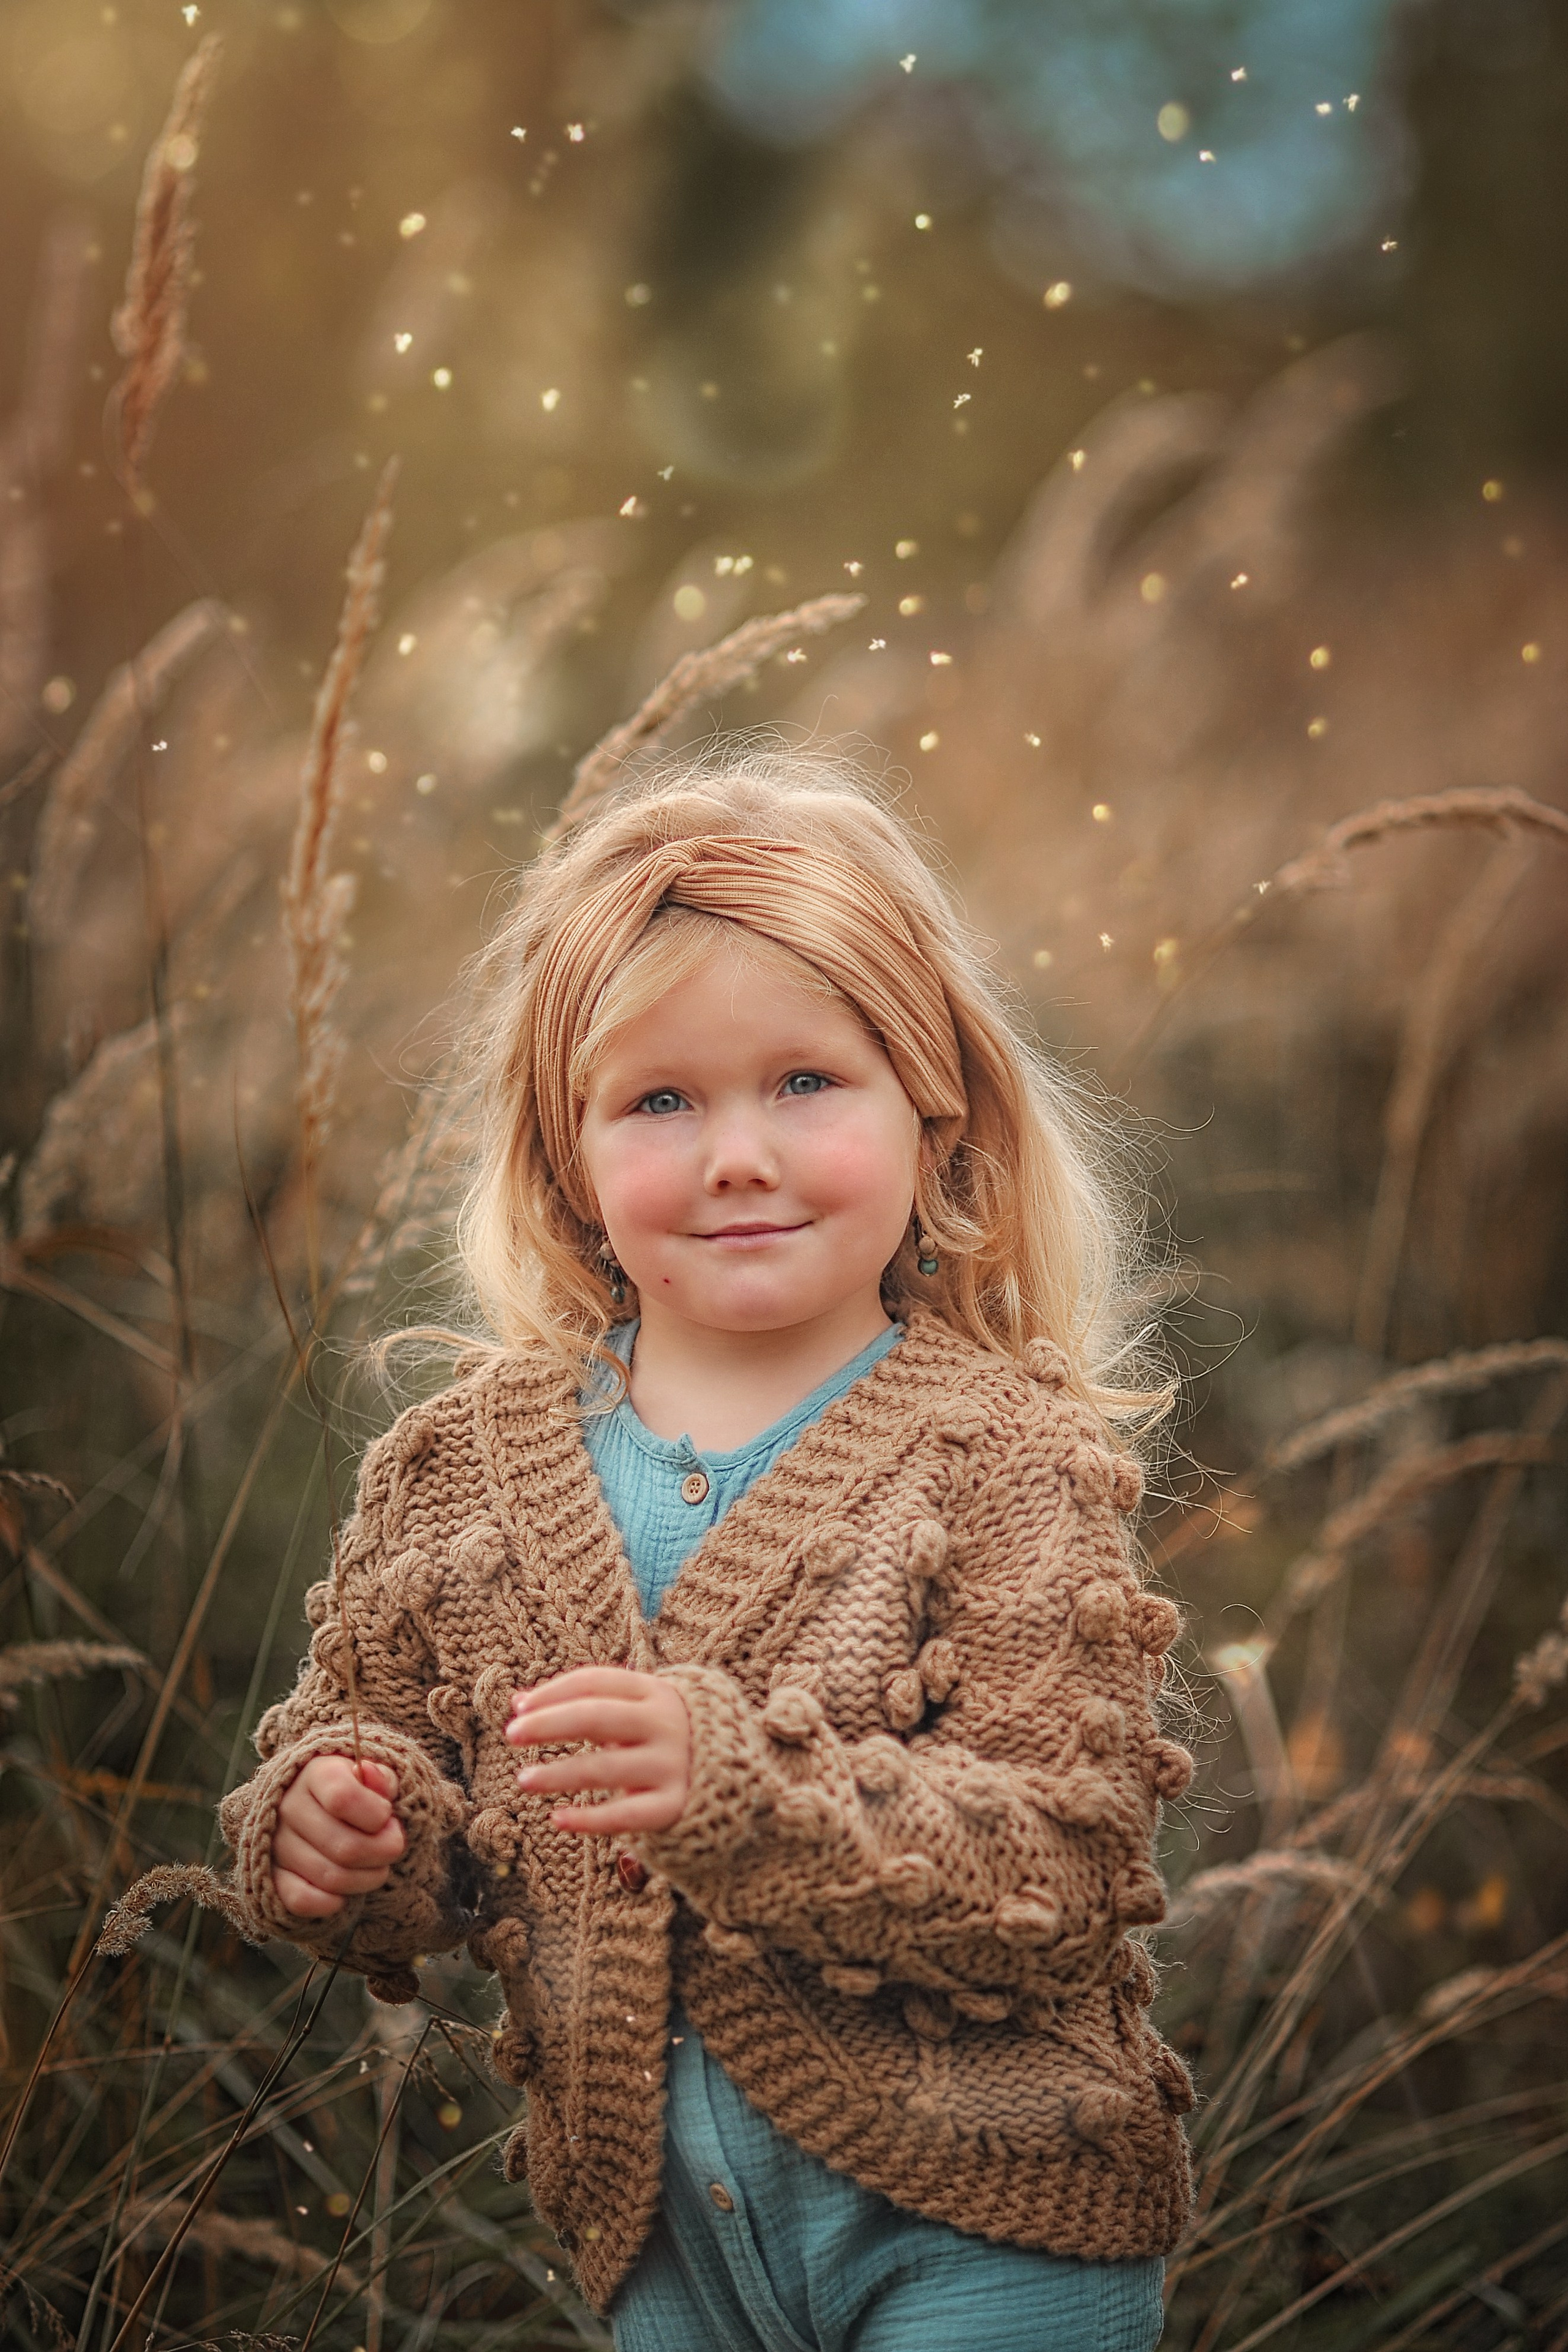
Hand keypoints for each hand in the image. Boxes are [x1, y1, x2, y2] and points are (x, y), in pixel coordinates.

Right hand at [272, 1755, 404, 1918]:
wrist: (320, 1807)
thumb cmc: (357, 1790)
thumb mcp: (374, 1775)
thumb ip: (382, 1778)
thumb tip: (371, 1774)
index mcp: (315, 1774)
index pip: (344, 1799)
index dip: (377, 1815)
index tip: (388, 1816)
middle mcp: (289, 1807)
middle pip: (346, 1847)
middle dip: (384, 1852)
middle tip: (393, 1846)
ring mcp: (278, 1844)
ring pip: (331, 1878)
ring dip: (368, 1878)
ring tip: (377, 1866)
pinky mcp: (272, 1876)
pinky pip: (302, 1900)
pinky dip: (332, 1902)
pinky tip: (347, 1891)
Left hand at [506, 1667, 690, 1835]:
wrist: (733, 1778)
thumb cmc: (663, 1739)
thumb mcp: (634, 1711)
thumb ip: (582, 1703)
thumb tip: (518, 1703)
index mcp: (656, 1691)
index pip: (594, 1682)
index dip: (553, 1692)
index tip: (518, 1708)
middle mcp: (665, 1723)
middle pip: (595, 1716)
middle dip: (549, 1723)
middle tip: (512, 1734)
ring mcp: (672, 1765)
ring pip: (604, 1768)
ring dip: (558, 1773)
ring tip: (523, 1779)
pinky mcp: (674, 1806)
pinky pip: (625, 1815)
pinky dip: (588, 1819)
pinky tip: (557, 1819)